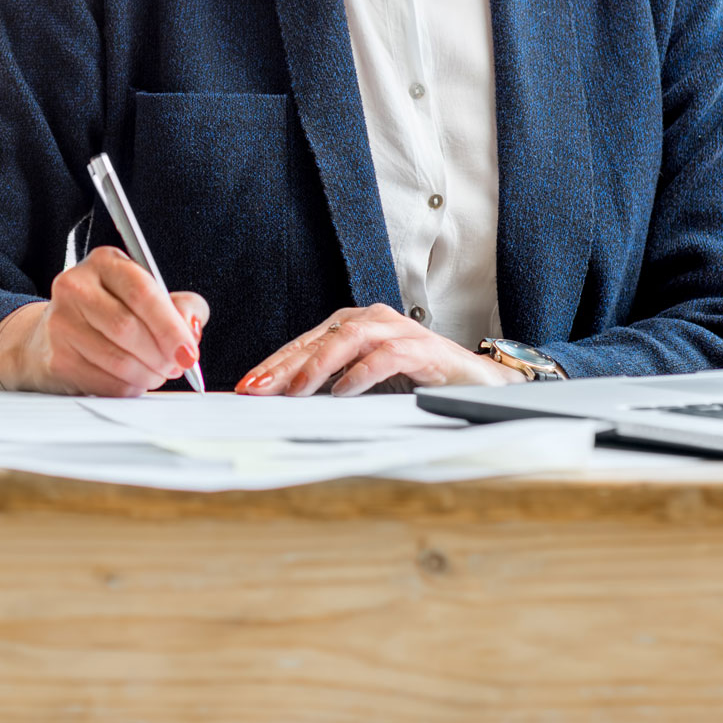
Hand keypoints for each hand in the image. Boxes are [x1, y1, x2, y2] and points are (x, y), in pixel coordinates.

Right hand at [0, 245, 208, 395]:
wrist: (55, 334)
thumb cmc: (113, 312)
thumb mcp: (152, 297)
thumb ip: (182, 307)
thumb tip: (190, 327)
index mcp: (105, 262)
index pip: (142, 292)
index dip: (170, 327)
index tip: (189, 352)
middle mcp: (76, 285)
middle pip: (127, 327)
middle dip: (161, 354)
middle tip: (175, 366)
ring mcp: (60, 322)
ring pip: (116, 358)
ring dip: (147, 374)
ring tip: (157, 374)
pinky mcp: (55, 357)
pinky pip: (103, 381)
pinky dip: (127, 388)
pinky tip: (134, 381)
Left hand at [234, 303, 528, 397]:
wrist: (476, 381)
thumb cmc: (417, 380)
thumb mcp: (366, 382)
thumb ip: (332, 384)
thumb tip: (285, 403)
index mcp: (353, 325)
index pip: (304, 342)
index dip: (273, 363)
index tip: (246, 386)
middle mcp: (372, 319)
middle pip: (319, 339)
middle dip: (284, 365)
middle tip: (257, 388)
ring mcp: (398, 330)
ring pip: (348, 339)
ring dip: (318, 365)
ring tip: (295, 390)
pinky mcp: (421, 348)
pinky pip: (386, 356)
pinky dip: (362, 373)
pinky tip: (343, 391)